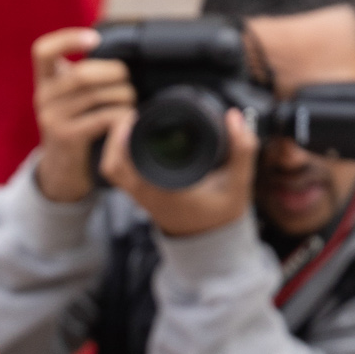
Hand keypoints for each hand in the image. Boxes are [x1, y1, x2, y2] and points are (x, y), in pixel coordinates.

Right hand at [31, 27, 134, 204]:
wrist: (62, 171)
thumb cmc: (75, 127)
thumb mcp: (68, 99)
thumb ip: (80, 77)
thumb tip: (120, 53)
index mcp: (44, 82)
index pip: (43, 51)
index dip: (68, 39)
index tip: (95, 39)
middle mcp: (42, 98)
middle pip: (82, 73)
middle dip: (114, 72)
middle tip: (128, 80)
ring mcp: (52, 119)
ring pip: (95, 94)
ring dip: (122, 94)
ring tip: (131, 100)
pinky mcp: (66, 137)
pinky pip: (101, 117)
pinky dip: (120, 114)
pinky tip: (128, 116)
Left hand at [99, 102, 257, 237]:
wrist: (211, 239)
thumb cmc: (221, 213)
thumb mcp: (239, 183)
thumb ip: (243, 149)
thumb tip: (233, 115)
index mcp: (166, 192)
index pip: (132, 165)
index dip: (126, 137)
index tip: (138, 115)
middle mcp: (148, 196)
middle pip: (112, 166)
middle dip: (116, 135)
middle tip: (134, 114)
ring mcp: (141, 197)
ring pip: (112, 170)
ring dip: (115, 145)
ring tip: (133, 122)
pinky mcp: (141, 194)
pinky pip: (119, 173)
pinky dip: (120, 154)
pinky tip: (135, 137)